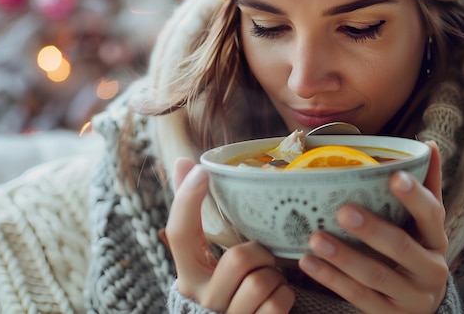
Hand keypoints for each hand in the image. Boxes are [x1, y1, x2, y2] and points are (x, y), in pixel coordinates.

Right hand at [165, 158, 294, 312]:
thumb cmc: (224, 288)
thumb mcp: (207, 258)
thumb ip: (197, 216)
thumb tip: (184, 163)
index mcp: (188, 274)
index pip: (179, 233)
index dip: (187, 201)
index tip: (201, 171)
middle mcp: (202, 297)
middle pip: (239, 258)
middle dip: (261, 255)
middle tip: (261, 261)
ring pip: (261, 282)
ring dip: (275, 278)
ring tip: (268, 281)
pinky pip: (277, 302)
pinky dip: (284, 296)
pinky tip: (274, 299)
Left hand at [298, 141, 447, 313]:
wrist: (423, 308)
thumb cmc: (418, 253)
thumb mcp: (425, 225)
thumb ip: (425, 187)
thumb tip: (428, 143)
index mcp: (437, 240)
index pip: (432, 215)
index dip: (414, 196)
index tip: (394, 176)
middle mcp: (431, 270)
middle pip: (402, 248)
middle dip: (372, 230)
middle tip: (343, 212)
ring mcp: (410, 297)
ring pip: (376, 277)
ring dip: (343, 257)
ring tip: (316, 238)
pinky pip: (357, 297)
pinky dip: (331, 279)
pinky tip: (308, 262)